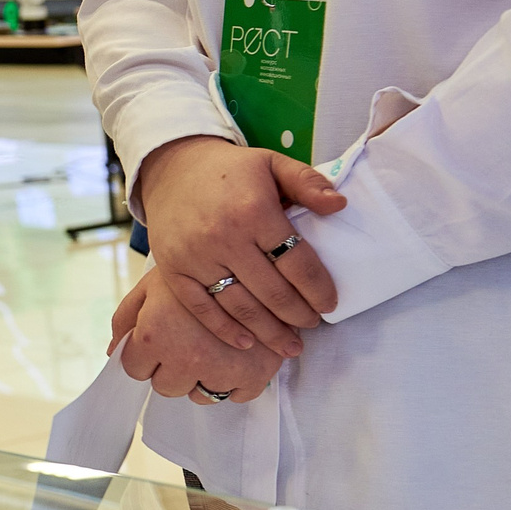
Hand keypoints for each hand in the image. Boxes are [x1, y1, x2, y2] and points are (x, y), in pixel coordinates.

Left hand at [112, 268, 287, 402]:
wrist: (254, 261)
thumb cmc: (195, 270)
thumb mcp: (152, 285)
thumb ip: (126, 318)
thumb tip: (114, 351)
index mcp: (156, 335)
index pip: (135, 370)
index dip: (143, 355)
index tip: (158, 341)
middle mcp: (187, 358)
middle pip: (167, 388)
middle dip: (171, 369)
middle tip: (186, 343)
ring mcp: (223, 370)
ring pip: (202, 396)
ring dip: (203, 377)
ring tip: (212, 347)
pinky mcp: (256, 375)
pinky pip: (237, 396)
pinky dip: (236, 380)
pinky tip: (236, 355)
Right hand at [130, 136, 346, 357]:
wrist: (171, 168)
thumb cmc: (231, 171)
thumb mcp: (272, 163)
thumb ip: (308, 182)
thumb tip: (340, 206)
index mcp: (253, 211)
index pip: (297, 262)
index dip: (318, 289)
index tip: (330, 304)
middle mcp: (222, 237)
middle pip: (272, 292)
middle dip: (299, 315)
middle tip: (313, 323)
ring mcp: (194, 256)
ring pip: (240, 306)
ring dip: (270, 332)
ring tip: (291, 346)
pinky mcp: (172, 269)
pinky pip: (202, 308)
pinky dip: (226, 330)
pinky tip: (248, 342)